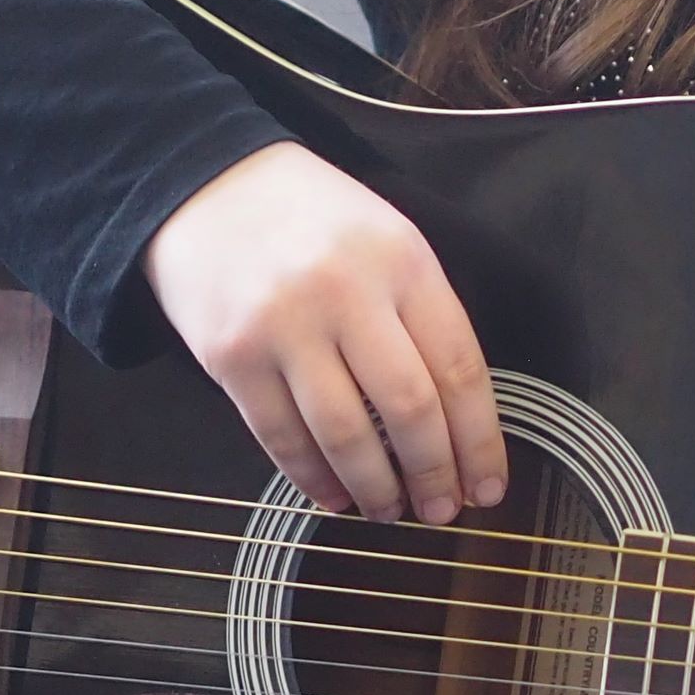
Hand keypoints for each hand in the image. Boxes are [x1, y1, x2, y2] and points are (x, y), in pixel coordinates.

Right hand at [142, 140, 507, 523]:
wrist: (205, 184)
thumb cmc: (312, 219)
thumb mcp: (388, 238)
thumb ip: (423, 313)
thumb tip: (457, 418)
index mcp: (402, 261)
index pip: (459, 367)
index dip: (480, 439)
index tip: (489, 485)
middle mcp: (346, 293)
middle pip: (409, 408)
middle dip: (434, 473)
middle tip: (442, 510)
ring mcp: (283, 326)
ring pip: (345, 434)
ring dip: (375, 487)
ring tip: (390, 510)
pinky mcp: (231, 356)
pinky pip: (281, 437)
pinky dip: (314, 478)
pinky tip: (335, 496)